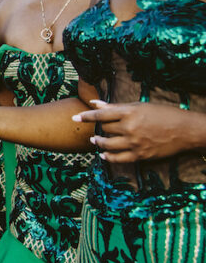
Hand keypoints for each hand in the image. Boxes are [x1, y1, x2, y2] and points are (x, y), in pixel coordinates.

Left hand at [74, 99, 205, 162]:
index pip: (101, 114)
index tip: (75, 117)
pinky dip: (108, 157)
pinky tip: (103, 155)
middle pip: (105, 128)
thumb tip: (96, 103)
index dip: (87, 116)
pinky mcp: (140, 155)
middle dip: (99, 127)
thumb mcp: (141, 106)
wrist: (186, 131)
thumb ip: (117, 107)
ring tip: (95, 140)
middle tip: (96, 127)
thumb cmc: (164, 114)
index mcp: (130, 113)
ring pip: (107, 144)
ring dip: (99, 142)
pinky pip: (118, 158)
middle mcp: (130, 128)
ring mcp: (135, 143)